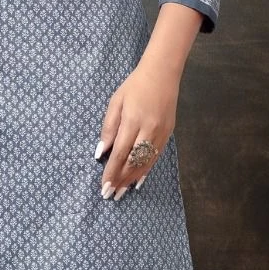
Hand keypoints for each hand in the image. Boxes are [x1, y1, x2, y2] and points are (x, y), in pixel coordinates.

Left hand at [95, 63, 177, 199]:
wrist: (163, 74)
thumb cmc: (135, 86)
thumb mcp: (116, 102)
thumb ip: (108, 127)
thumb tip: (101, 151)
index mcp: (133, 121)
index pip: (119, 154)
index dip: (111, 172)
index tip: (104, 186)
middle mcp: (149, 131)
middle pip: (133, 162)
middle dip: (121, 180)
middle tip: (110, 195)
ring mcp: (161, 134)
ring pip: (146, 163)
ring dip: (132, 179)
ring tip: (122, 192)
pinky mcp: (168, 134)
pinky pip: (155, 158)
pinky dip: (146, 171)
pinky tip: (138, 180)